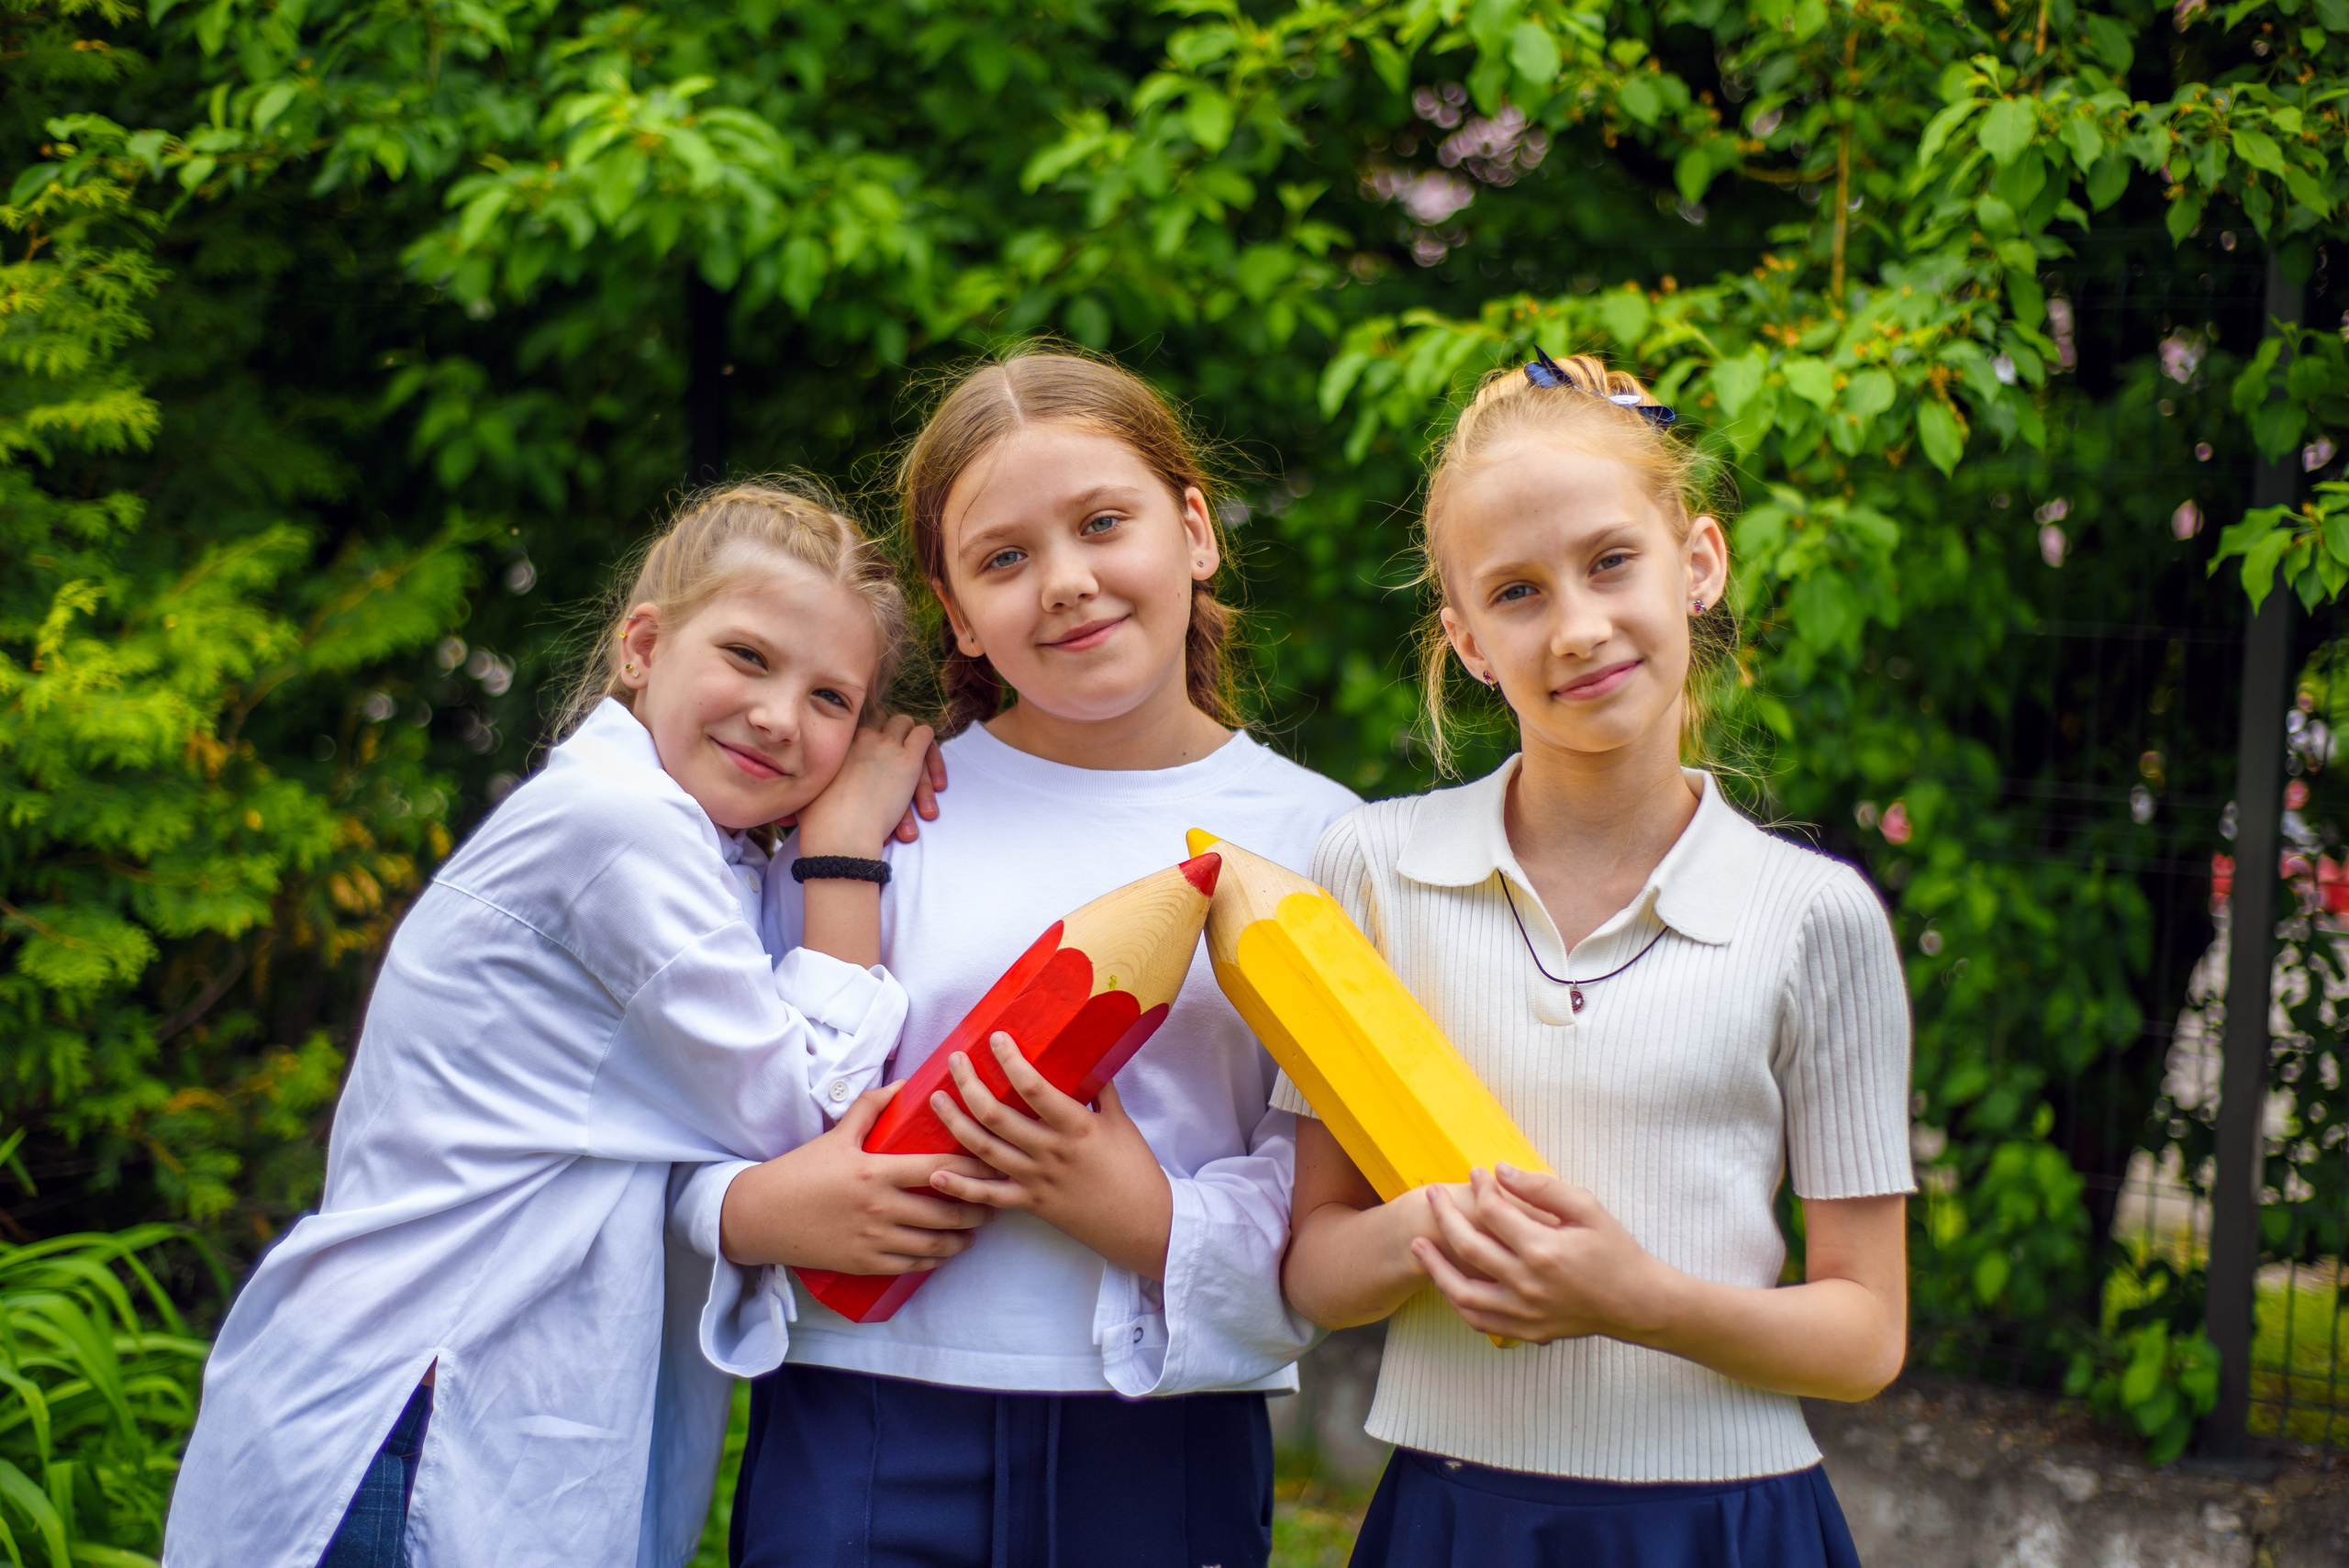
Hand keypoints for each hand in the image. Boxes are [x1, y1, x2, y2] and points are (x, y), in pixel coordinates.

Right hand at [719, 1083, 997, 1273]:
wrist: (761, 1217)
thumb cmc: (800, 1171)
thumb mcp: (836, 1134)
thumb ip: (872, 1108)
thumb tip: (905, 1084)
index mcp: (876, 1171)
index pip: (940, 1170)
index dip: (974, 1168)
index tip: (995, 1164)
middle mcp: (880, 1208)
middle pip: (947, 1211)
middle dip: (979, 1207)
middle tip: (996, 1199)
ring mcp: (874, 1240)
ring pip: (936, 1243)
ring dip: (964, 1237)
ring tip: (978, 1227)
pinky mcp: (866, 1265)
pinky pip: (913, 1265)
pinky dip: (936, 1258)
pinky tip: (947, 1250)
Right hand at [794, 715, 938, 857]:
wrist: (841, 835)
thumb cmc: (820, 824)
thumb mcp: (806, 799)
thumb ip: (804, 792)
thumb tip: (786, 809)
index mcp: (837, 744)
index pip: (859, 724)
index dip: (870, 741)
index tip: (873, 764)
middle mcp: (860, 736)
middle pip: (881, 719)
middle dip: (892, 740)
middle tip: (900, 773)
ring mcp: (884, 744)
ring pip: (905, 724)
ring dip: (914, 750)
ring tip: (924, 787)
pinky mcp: (907, 758)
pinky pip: (925, 735)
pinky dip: (931, 753)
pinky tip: (933, 782)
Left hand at [926, 1032, 1174, 1279]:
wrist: (1146, 1225)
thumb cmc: (1137, 1171)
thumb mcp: (1121, 1123)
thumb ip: (1101, 1090)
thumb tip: (1088, 1057)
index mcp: (1076, 1127)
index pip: (1034, 1087)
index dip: (1010, 1061)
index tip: (995, 1038)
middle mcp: (1051, 1152)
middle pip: (997, 1115)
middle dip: (970, 1084)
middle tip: (954, 1061)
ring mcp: (1037, 1180)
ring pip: (985, 1150)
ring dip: (956, 1123)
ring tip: (936, 1099)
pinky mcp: (1032, 1205)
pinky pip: (990, 1197)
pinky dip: (961, 1187)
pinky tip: (936, 1174)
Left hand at [1411, 1166, 1676, 1346]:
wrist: (1637, 1303)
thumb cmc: (1615, 1251)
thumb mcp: (1587, 1208)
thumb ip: (1542, 1187)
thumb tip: (1500, 1170)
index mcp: (1544, 1250)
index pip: (1493, 1212)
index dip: (1480, 1188)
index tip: (1476, 1173)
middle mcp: (1528, 1284)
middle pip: (1469, 1246)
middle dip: (1444, 1216)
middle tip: (1431, 1195)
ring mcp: (1524, 1313)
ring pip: (1462, 1292)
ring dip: (1435, 1267)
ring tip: (1418, 1245)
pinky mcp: (1526, 1331)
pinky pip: (1478, 1319)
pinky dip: (1457, 1301)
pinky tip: (1446, 1282)